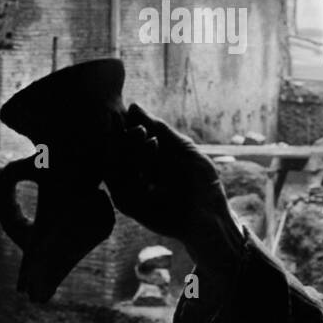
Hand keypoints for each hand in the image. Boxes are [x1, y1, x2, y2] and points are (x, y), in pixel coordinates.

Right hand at [107, 104, 240, 258]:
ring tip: (137, 132)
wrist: (208, 216)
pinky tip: (126, 151)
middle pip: (120, 148)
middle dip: (121, 132)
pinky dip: (115, 165)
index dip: (128, 123)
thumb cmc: (202, 182)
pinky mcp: (126, 203)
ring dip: (120, 145)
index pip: (132, 137)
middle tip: (121, 117)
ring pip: (114, 162)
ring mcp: (131, 188)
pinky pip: (113, 181)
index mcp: (150, 159)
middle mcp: (137, 172)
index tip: (125, 109)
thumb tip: (133, 106)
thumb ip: (160, 129)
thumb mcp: (182, 149)